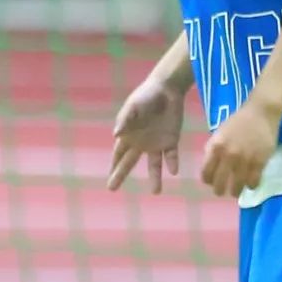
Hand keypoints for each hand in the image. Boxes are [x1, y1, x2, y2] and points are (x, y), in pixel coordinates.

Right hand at [107, 75, 184, 193]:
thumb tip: (115, 135)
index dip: (113, 166)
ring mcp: (156, 143)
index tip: (108, 180)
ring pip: (154, 165)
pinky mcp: (171, 140)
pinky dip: (172, 163)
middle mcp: (141, 143)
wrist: (167, 89)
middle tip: (111, 189)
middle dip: (120, 175)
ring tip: (156, 192)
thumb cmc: (146, 95)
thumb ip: (125, 120)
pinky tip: (173, 171)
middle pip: (129, 163)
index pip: (118, 154)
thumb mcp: (133, 106)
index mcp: (129, 135)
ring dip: (155, 178)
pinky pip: (171, 156)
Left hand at [201, 98, 279, 197]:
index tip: (211, 182)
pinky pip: (253, 182)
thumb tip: (209, 166)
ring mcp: (244, 160)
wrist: (261, 112)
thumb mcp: (219, 133)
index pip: (206, 172)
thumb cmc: (238, 121)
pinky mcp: (260, 162)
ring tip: (236, 192)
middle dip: (219, 190)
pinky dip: (251, 186)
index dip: (207, 180)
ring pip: (237, 186)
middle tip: (222, 192)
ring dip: (235, 191)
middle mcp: (228, 155)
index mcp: (216, 147)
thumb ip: (213, 149)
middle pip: (219, 183)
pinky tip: (250, 184)